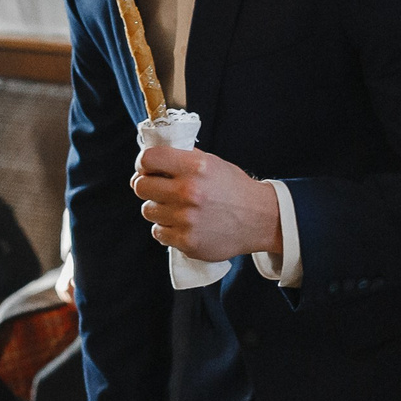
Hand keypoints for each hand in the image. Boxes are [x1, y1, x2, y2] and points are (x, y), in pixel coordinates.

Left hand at [133, 146, 278, 260]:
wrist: (260, 219)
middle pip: (140, 186)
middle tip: (159, 189)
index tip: (146, 169)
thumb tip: (147, 162)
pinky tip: (181, 224)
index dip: (143, 163)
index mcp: (195, 167)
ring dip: (158, 209)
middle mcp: (189, 192)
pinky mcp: (187, 241)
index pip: (148, 159)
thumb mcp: (210, 163)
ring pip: (148, 211)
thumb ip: (180, 159)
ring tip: (177, 208)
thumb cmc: (233, 188)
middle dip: (147, 186)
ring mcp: (186, 219)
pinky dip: (166, 229)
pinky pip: (158, 232)